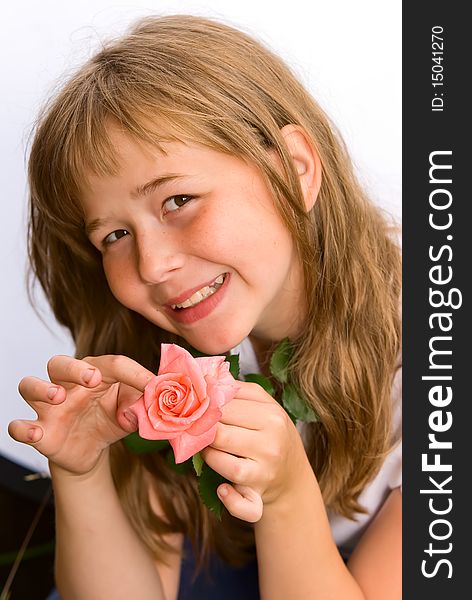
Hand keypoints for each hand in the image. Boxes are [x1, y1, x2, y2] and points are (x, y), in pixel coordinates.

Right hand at [9, 355, 153, 475]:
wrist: (91, 451)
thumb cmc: (111, 418)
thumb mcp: (131, 411)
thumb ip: (141, 403)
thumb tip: (150, 400)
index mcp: (95, 373)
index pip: (112, 364)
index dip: (133, 372)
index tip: (152, 384)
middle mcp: (68, 384)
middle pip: (58, 363)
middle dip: (73, 368)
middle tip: (92, 378)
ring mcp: (50, 408)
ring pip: (29, 386)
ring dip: (41, 389)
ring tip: (58, 397)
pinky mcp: (40, 432)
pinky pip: (18, 426)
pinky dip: (22, 428)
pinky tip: (36, 433)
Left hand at [201, 381, 308, 520]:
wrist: (292, 478)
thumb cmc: (272, 434)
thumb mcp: (264, 406)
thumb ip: (238, 389)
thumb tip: (207, 374)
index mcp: (272, 416)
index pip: (225, 406)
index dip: (204, 408)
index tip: (193, 409)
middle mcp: (271, 443)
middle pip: (219, 432)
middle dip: (201, 431)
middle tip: (193, 430)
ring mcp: (265, 471)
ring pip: (221, 460)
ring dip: (206, 455)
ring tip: (205, 449)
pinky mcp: (258, 497)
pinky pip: (239, 501)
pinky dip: (227, 497)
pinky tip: (222, 488)